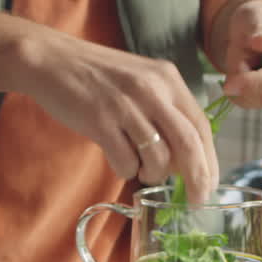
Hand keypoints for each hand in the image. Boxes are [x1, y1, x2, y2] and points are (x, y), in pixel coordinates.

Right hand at [16, 27, 219, 202]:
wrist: (51, 60)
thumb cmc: (98, 76)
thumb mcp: (142, 80)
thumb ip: (166, 110)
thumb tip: (186, 157)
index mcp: (168, 78)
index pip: (201, 125)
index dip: (210, 160)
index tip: (209, 185)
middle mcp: (152, 89)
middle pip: (188, 144)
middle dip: (197, 178)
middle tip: (195, 201)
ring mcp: (126, 105)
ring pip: (158, 157)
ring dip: (154, 174)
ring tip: (142, 169)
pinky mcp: (100, 121)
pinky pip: (126, 162)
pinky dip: (127, 171)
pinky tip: (119, 160)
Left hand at [212, 0, 261, 109]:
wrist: (252, 30)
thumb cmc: (256, 19)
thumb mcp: (255, 15)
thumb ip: (261, 28)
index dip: (258, 82)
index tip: (229, 85)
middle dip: (246, 86)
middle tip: (232, 61)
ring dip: (241, 88)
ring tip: (238, 60)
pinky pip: (254, 103)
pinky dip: (239, 92)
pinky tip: (239, 72)